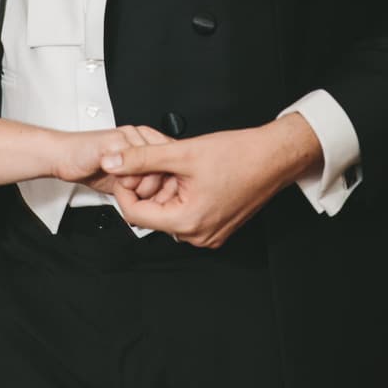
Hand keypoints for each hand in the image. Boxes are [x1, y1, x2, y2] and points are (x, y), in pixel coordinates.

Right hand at [50, 124, 172, 196]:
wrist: (64, 157)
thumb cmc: (92, 166)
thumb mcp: (125, 177)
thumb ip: (143, 180)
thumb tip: (165, 197)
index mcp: (146, 140)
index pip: (172, 161)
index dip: (169, 185)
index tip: (161, 201)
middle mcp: (139, 135)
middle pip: (166, 166)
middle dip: (155, 189)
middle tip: (140, 198)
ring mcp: (128, 137)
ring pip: (151, 168)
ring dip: (139, 187)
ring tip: (126, 190)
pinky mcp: (115, 142)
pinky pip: (132, 166)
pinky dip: (127, 183)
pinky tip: (118, 186)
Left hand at [103, 117, 323, 248]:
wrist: (274, 156)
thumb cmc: (240, 155)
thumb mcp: (182, 152)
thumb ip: (142, 158)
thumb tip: (113, 161)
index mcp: (187, 222)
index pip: (136, 215)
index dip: (126, 190)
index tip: (125, 171)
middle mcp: (198, 235)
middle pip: (153, 214)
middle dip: (150, 188)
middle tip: (159, 163)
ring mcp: (209, 233)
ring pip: (170, 213)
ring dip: (167, 190)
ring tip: (179, 167)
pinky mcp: (218, 226)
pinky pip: (188, 214)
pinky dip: (183, 195)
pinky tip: (193, 176)